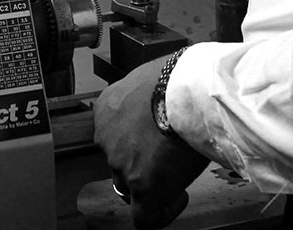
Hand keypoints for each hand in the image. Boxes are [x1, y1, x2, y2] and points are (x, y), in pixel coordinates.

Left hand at [93, 58, 210, 228]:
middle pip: (119, 159)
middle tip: (166, 156)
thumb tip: (165, 99)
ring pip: (129, 185)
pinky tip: (177, 199)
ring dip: (150, 183)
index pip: (114, 132)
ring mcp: (121, 164)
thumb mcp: (153, 77)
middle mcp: (107, 137)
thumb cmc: (177, 76)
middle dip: (139, 161)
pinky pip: (145, 216)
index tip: (154, 137)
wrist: (185, 90)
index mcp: (107, 108)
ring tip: (176, 175)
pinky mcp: (142, 187)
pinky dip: (160, 213)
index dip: (135, 139)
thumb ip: (149, 94)